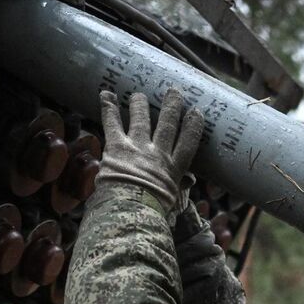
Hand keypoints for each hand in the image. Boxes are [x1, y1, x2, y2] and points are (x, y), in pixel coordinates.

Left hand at [97, 88, 206, 212]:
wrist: (130, 211)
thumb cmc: (152, 212)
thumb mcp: (172, 202)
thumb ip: (180, 188)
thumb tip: (190, 180)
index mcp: (173, 169)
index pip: (188, 142)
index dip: (193, 126)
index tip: (196, 112)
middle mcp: (158, 154)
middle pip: (168, 125)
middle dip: (171, 106)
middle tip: (174, 91)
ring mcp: (138, 148)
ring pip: (141, 119)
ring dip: (140, 104)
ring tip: (139, 95)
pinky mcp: (117, 147)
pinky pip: (113, 123)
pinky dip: (109, 108)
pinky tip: (106, 94)